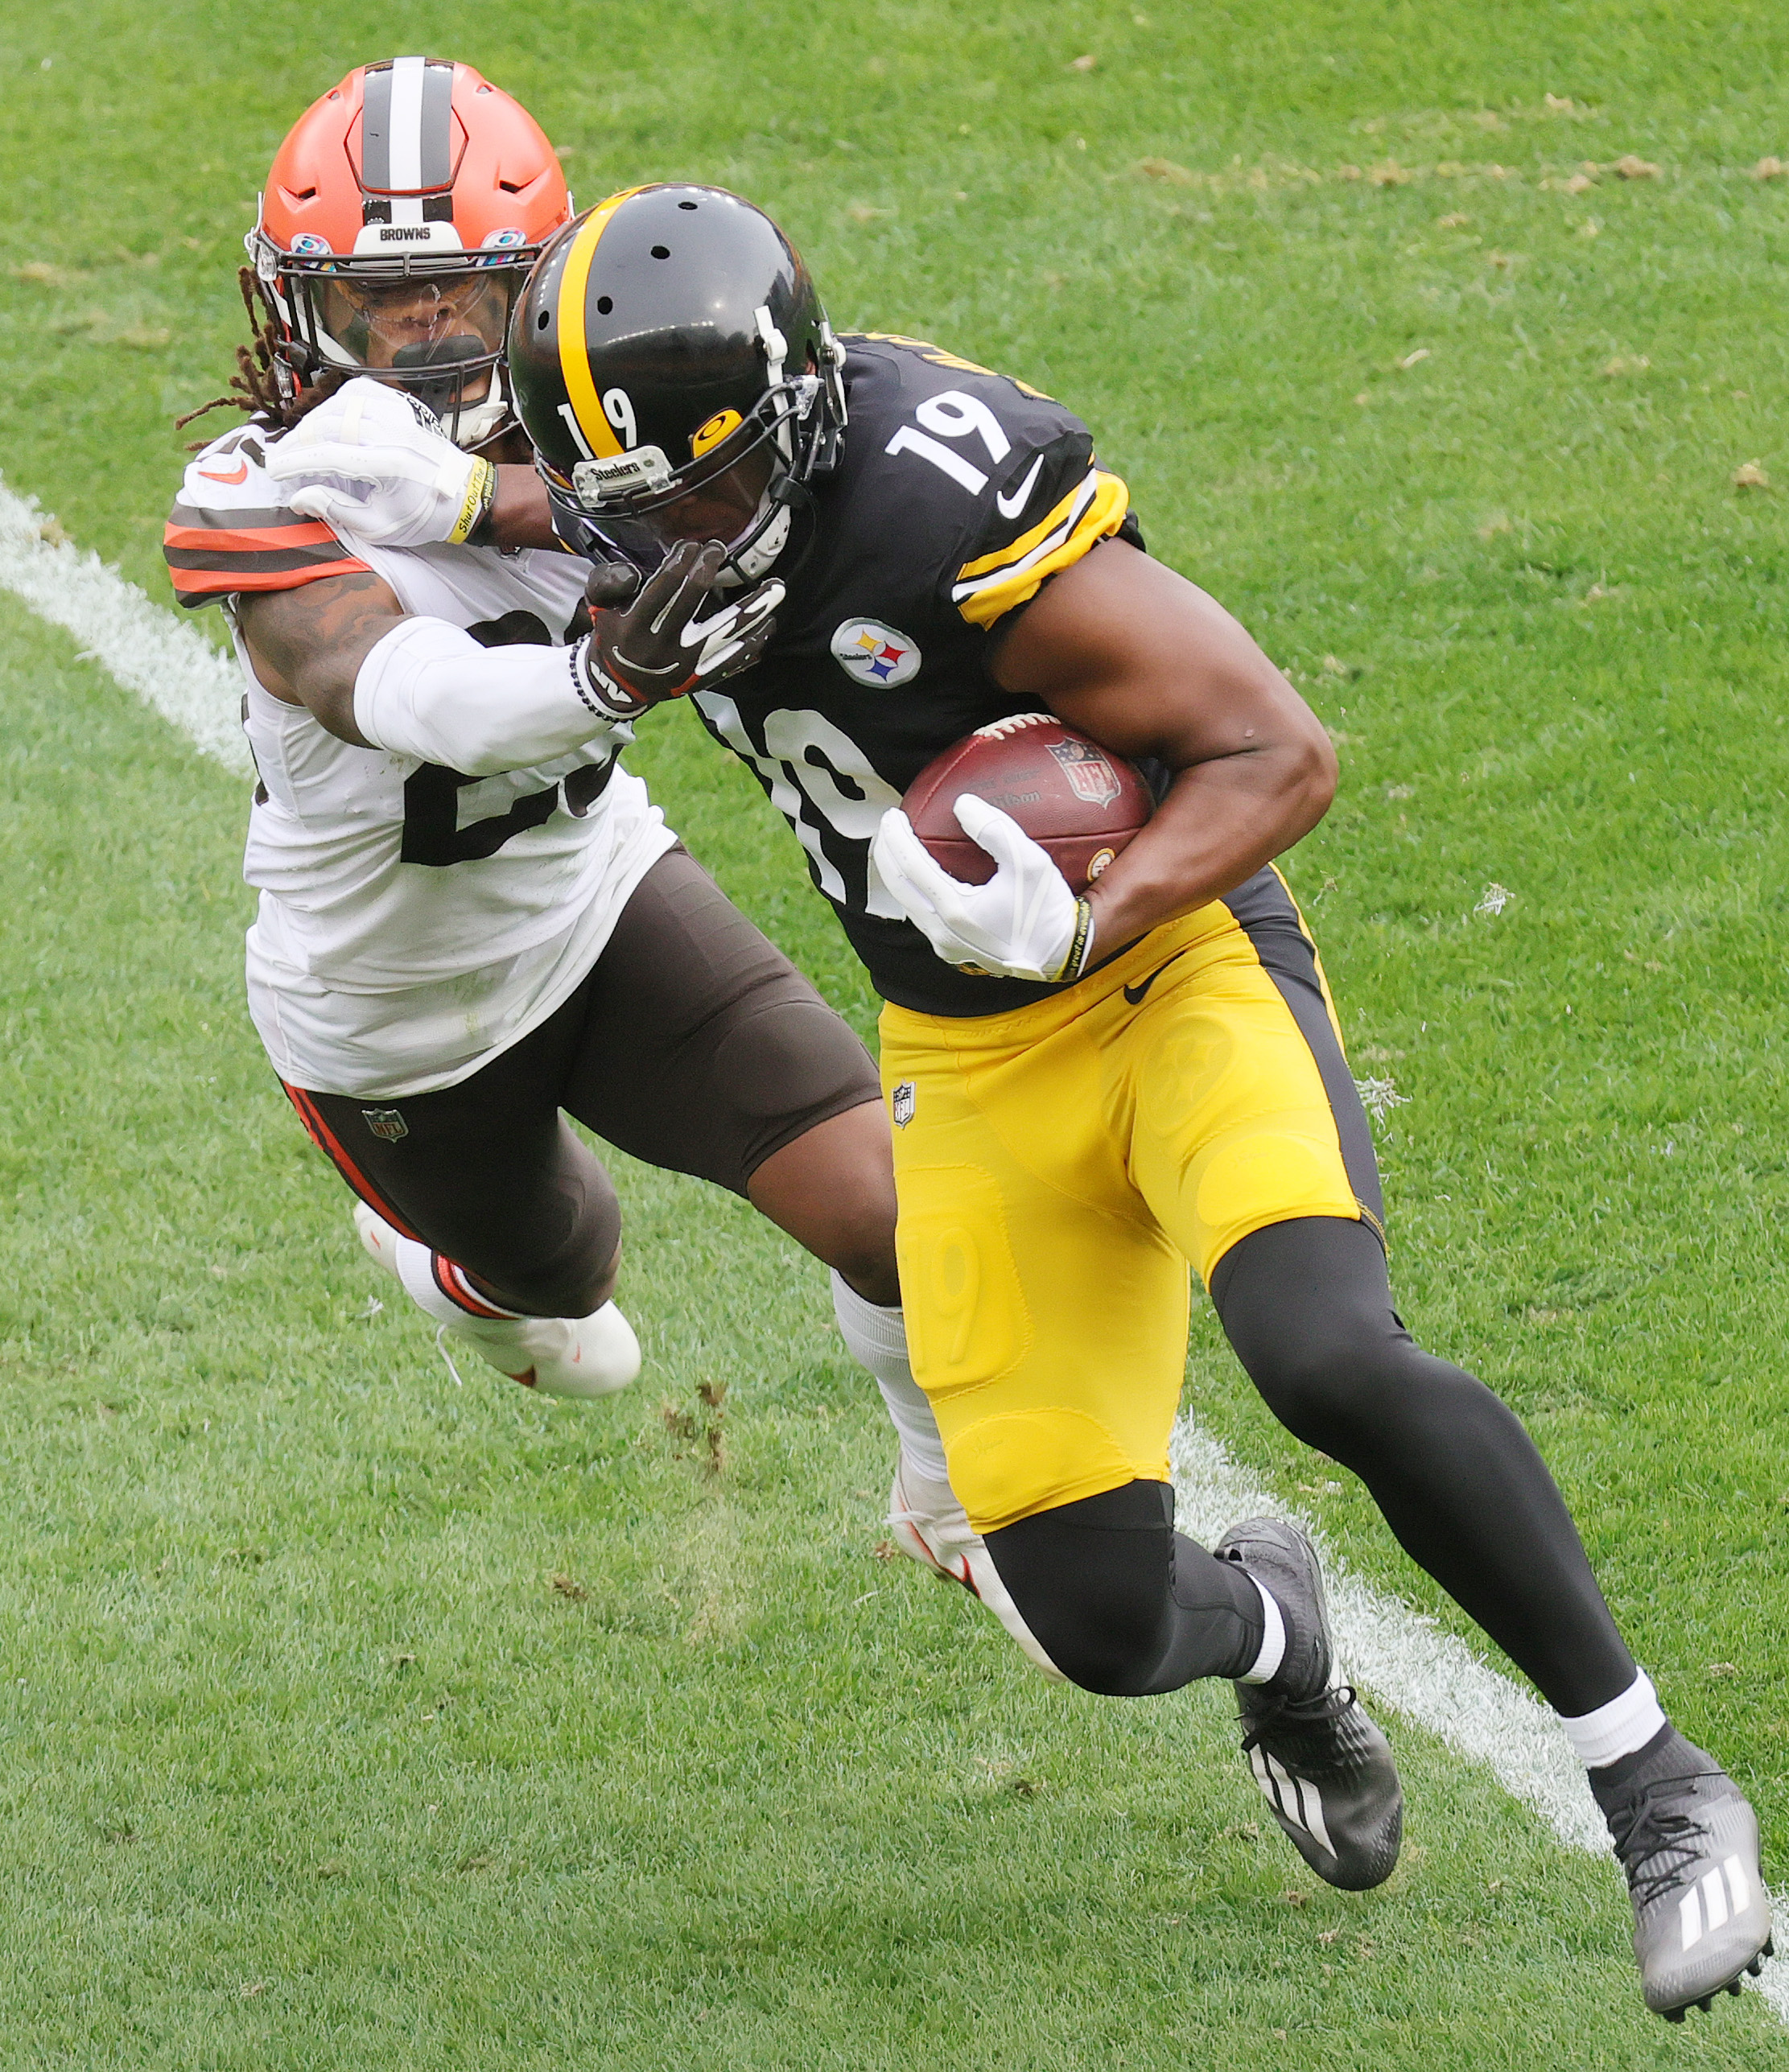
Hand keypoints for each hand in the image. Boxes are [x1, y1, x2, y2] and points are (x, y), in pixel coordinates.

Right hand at [262, 377, 493, 547]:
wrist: (462, 495)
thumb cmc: (420, 516)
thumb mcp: (379, 527)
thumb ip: (337, 510)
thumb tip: (298, 498)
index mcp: (387, 465)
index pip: (327, 455)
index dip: (295, 462)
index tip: (274, 471)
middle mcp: (391, 432)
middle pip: (328, 425)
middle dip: (297, 441)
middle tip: (280, 458)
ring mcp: (397, 414)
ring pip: (339, 405)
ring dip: (312, 421)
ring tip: (299, 443)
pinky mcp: (400, 405)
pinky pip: (358, 391)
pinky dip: (336, 403)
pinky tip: (326, 419)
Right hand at [571, 542, 781, 718]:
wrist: (618, 684)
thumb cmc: (615, 634)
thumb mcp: (599, 605)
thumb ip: (609, 581)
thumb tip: (636, 573)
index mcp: (635, 626)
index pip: (664, 585)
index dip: (681, 560)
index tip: (692, 546)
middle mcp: (661, 647)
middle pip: (694, 599)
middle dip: (707, 568)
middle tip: (717, 549)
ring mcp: (684, 667)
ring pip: (726, 634)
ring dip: (754, 610)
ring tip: (776, 589)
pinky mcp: (700, 681)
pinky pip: (733, 662)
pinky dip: (753, 644)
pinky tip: (769, 626)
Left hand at [872, 794, 1094, 982]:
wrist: (1061, 953)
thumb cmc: (1046, 907)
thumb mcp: (1029, 861)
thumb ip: (995, 829)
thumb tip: (961, 803)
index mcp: (956, 910)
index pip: (910, 866)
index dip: (896, 837)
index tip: (892, 814)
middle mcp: (943, 932)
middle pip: (898, 887)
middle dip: (886, 854)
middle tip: (887, 826)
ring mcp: (945, 946)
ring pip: (907, 904)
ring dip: (897, 874)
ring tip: (897, 848)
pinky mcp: (952, 952)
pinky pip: (922, 916)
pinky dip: (914, 891)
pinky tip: (921, 875)